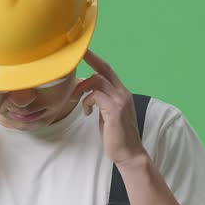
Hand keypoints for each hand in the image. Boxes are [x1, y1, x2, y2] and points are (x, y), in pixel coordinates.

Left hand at [69, 49, 147, 167]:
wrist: (129, 153)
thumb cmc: (116, 135)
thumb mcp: (107, 114)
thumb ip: (101, 101)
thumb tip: (88, 93)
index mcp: (121, 93)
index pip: (108, 70)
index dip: (96, 59)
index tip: (84, 51)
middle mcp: (122, 93)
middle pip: (104, 69)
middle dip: (90, 59)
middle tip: (76, 55)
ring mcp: (120, 101)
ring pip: (97, 81)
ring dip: (82, 88)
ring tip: (76, 100)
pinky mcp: (114, 110)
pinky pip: (96, 95)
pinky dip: (87, 101)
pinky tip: (87, 112)